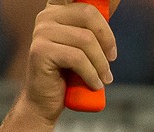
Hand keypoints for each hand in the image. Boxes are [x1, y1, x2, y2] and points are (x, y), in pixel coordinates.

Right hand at [21, 0, 118, 120]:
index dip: (98, 6)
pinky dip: (92, 74)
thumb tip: (112, 5)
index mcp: (58, 11)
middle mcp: (47, 17)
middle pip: (89, 14)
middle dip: (107, 39)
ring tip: (104, 78)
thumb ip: (94, 30)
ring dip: (102, 64)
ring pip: (86, 40)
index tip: (112, 11)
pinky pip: (78, 58)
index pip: (80, 0)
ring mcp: (41, 32)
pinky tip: (95, 84)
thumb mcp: (86, 49)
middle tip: (111, 59)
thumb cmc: (71, 75)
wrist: (47, 100)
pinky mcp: (41, 51)